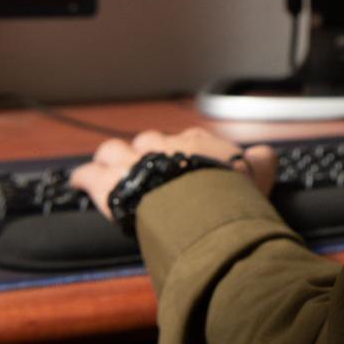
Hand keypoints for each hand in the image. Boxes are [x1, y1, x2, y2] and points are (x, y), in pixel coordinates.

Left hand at [69, 126, 277, 220]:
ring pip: (114, 150)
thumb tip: (264, 153)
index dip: (182, 151)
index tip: (183, 162)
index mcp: (198, 142)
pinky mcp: (111, 184)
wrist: (204, 204)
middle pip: (148, 141)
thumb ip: (261, 160)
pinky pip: (89, 176)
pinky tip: (78, 182)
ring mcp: (135, 163)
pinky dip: (83, 178)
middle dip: (144, 153)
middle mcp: (164, 145)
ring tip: (107, 169)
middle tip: (146, 168)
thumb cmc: (231, 191)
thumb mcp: (258, 172)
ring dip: (111, 159)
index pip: (187, 139)